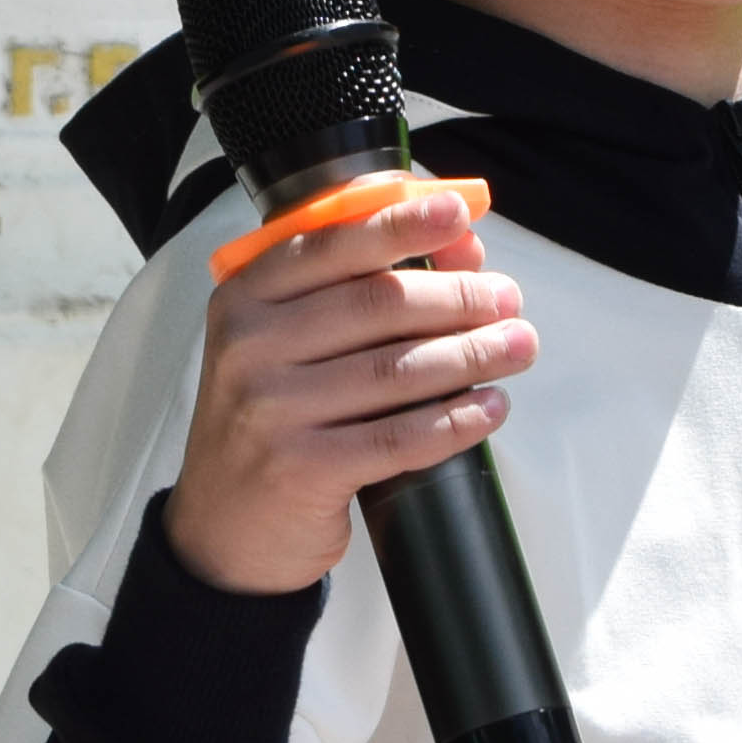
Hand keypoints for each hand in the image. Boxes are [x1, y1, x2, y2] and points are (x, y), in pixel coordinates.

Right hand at [161, 185, 536, 596]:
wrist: (223, 529)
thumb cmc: (272, 421)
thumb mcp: (292, 343)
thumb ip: (365, 286)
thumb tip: (461, 245)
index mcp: (246, 298)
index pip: (332, 245)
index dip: (401, 224)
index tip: (459, 212)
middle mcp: (250, 347)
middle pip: (376, 304)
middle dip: (457, 297)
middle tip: (508, 299)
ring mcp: (270, 410)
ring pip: (395, 370)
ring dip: (471, 354)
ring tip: (518, 345)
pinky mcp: (301, 469)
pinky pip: (397, 438)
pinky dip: (454, 420)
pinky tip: (490, 406)